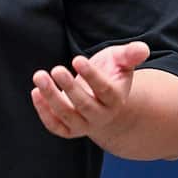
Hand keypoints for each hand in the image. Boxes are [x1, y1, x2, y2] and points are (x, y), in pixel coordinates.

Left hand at [30, 41, 150, 146]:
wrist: (100, 99)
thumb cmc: (109, 74)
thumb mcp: (119, 61)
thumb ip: (129, 55)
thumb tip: (142, 48)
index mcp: (115, 99)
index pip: (104, 90)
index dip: (91, 76)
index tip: (76, 59)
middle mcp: (101, 115)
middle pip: (85, 106)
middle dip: (69, 88)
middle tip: (56, 69)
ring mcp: (84, 125)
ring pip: (67, 116)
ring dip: (52, 98)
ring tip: (39, 76)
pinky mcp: (68, 129)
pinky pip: (56, 126)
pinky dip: (44, 112)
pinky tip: (35, 92)